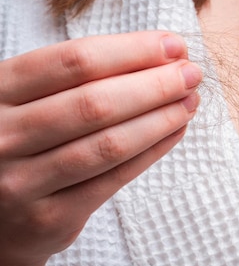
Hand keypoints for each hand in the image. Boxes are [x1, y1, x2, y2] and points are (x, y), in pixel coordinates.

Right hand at [0, 31, 201, 265]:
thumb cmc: (20, 140)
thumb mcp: (26, 98)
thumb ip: (77, 75)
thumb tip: (163, 52)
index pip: (73, 61)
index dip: (132, 50)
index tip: (174, 46)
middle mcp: (0, 136)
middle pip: (95, 102)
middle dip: (155, 84)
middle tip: (192, 74)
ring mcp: (21, 182)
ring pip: (109, 144)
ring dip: (160, 118)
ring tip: (190, 101)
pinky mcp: (49, 219)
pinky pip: (114, 179)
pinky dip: (152, 151)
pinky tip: (174, 130)